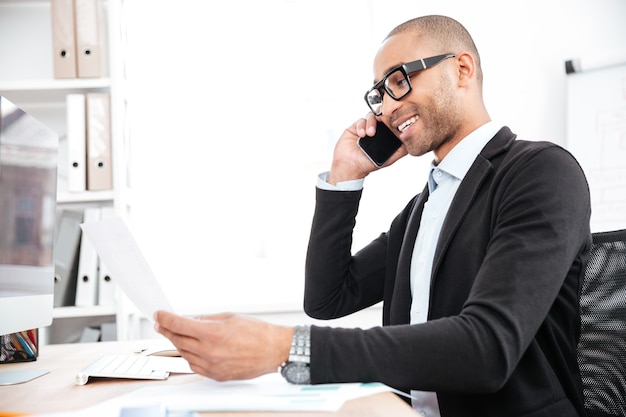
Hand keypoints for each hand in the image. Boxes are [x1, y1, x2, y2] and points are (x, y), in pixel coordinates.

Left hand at [153, 311, 292, 380]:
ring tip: (177, 335)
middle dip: (167, 330)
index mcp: (213, 333)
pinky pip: (195, 366)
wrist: (273, 350)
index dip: (165, 319)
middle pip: (178, 340)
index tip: (159, 315)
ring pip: (184, 354)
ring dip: (178, 343)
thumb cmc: (258, 333)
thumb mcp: (229, 317)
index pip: (179, 325)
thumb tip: (191, 321)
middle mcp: (210, 351)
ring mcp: (212, 366)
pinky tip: (190, 349)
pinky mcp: (216, 375)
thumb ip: (207, 320)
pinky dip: (189, 356)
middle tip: (161, 324)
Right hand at [327, 113, 406, 184]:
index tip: (394, 122)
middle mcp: (376, 130)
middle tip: (383, 121)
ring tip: (370, 134)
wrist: (349, 166)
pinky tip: (362, 134)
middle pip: (381, 115)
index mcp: (384, 135)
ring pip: (371, 116)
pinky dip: (362, 125)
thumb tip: (411, 144)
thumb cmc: (366, 164)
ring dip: (371, 123)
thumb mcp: (388, 159)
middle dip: (383, 117)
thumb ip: (399, 151)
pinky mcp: (355, 127)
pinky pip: (360, 120)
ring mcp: (366, 127)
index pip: (391, 122)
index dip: (393, 120)